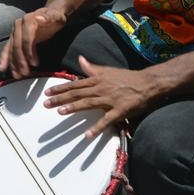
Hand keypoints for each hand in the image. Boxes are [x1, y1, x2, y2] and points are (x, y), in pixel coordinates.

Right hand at [0, 8, 67, 78]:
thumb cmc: (55, 16)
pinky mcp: (14, 38)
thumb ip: (48, 17)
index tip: (35, 64)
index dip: (29, 51)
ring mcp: (15, 32)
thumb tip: (39, 18)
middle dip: (20, 60)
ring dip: (13, 62)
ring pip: (11, 48)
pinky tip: (2, 68)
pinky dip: (5, 58)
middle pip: (17, 44)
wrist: (51, 13)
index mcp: (27, 20)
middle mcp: (18, 25)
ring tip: (16, 76)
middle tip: (25, 73)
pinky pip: (8, 49)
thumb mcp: (55, 16)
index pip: (26, 38)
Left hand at [43, 58, 161, 137]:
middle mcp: (100, 88)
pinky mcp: (120, 110)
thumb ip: (92, 68)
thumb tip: (80, 59)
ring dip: (73, 107)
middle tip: (46, 104)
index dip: (60, 88)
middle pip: (77, 93)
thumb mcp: (108, 70)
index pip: (74, 84)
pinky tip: (87, 135)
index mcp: (96, 80)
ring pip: (88, 103)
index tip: (47, 92)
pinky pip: (107, 120)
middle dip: (60, 98)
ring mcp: (110, 99)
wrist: (148, 82)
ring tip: (60, 112)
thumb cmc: (127, 77)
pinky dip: (97, 128)